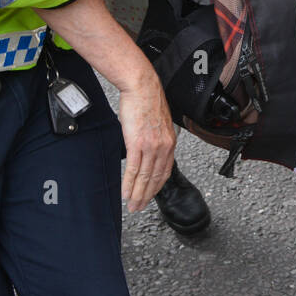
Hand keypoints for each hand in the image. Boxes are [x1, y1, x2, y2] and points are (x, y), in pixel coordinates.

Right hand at [115, 64, 177, 211]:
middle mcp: (163, 146)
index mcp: (169, 142)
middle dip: (146, 196)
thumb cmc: (147, 100)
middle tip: (138, 207)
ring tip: (132, 205)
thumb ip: (156, 138)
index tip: (149, 196)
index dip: (156, 187)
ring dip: (137, 194)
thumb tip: (148, 148)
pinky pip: (133, 170)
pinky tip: (126, 193)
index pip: (165, 171)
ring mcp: (151, 146)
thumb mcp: (158, 123)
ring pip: (144, 178)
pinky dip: (129, 184)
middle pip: (155, 179)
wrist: (141, 87)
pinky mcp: (137, 143)